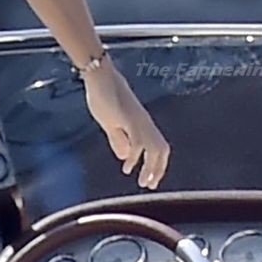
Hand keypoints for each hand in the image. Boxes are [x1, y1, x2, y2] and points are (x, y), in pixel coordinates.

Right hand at [83, 59, 170, 189]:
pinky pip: (138, 141)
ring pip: (154, 148)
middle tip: (148, 184)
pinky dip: (136, 157)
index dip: (158, 165)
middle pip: (162, 150)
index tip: (151, 181)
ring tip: (143, 181)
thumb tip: (125, 156)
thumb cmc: (104, 96)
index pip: (158, 148)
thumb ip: (119, 139)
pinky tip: (127, 166)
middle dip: (158, 169)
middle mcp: (145, 123)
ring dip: (150, 167)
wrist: (100, 77)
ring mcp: (138, 120)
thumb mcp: (110, 123)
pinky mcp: (129, 119)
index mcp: (142, 124)